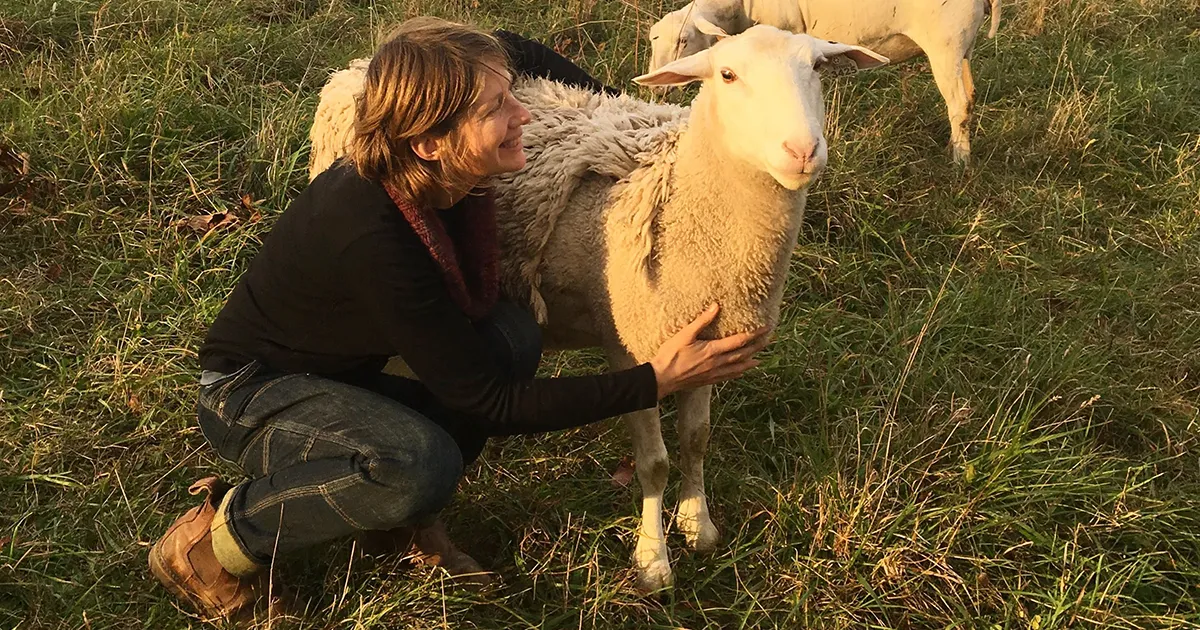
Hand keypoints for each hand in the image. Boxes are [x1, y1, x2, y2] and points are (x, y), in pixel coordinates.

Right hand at [649, 303, 770, 398]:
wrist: (662, 378)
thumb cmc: (671, 355)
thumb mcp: (684, 334)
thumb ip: (702, 321)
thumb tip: (716, 307)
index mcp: (712, 350)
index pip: (739, 340)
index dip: (754, 334)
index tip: (765, 328)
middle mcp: (717, 363)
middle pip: (742, 354)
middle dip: (757, 347)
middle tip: (769, 341)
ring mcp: (713, 373)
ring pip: (738, 367)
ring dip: (750, 362)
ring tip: (761, 358)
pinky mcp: (708, 380)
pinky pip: (728, 376)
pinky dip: (738, 373)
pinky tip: (742, 372)